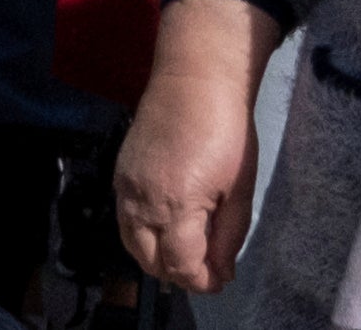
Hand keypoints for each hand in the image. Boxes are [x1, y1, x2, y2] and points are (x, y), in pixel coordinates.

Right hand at [114, 0, 269, 297]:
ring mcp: (125, 187)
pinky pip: (124, 220)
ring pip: (131, 244)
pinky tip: (165, 228)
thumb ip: (229, 237)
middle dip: (179, 274)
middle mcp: (142, 201)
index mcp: (176, 206)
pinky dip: (141, 235)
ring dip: (156, 257)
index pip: (181, 266)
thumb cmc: (227, 130)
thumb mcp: (240, 190)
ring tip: (186, 252)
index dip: (203, 281)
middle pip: (151, 262)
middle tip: (206, 269)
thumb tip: (221, 272)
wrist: (195, 79)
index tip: (220, 279)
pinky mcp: (120, 173)